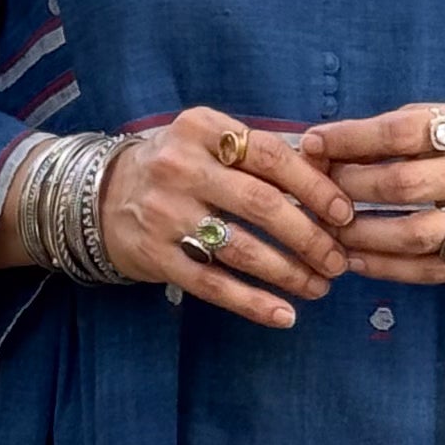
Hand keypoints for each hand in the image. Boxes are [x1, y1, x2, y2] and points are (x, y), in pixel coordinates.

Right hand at [94, 108, 353, 329]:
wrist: (99, 197)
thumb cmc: (177, 169)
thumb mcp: (209, 143)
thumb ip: (261, 155)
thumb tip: (333, 181)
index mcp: (202, 129)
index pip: (271, 155)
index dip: (315, 187)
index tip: (344, 214)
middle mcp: (180, 167)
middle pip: (261, 204)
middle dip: (309, 237)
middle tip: (338, 260)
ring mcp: (164, 213)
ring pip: (240, 248)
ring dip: (288, 273)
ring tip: (319, 287)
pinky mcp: (155, 256)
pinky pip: (213, 284)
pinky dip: (253, 303)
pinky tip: (284, 315)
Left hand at [302, 99, 444, 280]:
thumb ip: (400, 127)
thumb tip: (329, 144)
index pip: (400, 133)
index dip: (350, 139)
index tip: (314, 144)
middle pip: (403, 186)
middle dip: (350, 188)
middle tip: (317, 190)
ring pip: (415, 234)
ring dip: (362, 234)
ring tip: (328, 230)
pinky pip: (431, 269)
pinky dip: (387, 268)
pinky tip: (356, 260)